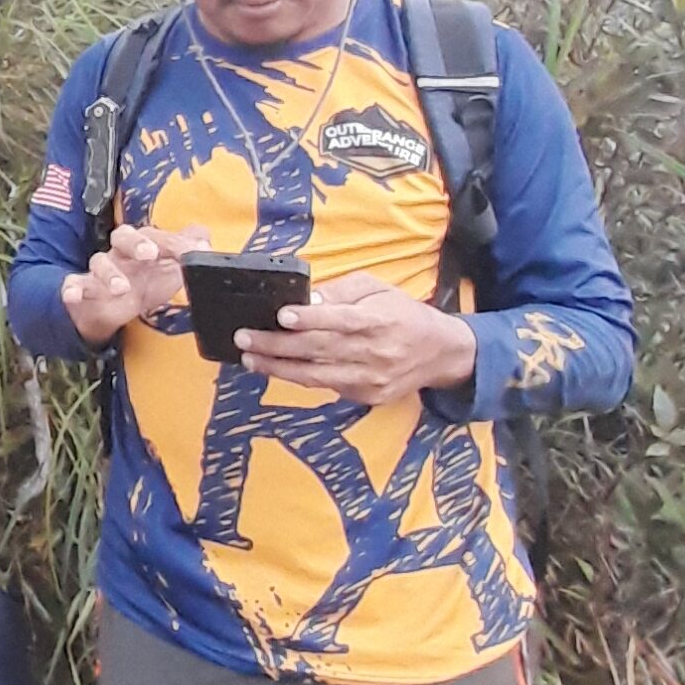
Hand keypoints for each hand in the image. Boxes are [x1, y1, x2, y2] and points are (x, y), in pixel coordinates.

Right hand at [61, 223, 211, 346]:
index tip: (192, 250)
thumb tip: (203, 236)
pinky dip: (70, 289)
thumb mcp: (169, 268)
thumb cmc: (142, 283)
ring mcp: (100, 272)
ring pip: (99, 262)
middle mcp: (120, 253)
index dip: (173, 242)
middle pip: (122, 236)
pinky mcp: (83, 290)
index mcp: (142, 245)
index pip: (156, 235)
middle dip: (136, 243)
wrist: (110, 310)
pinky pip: (72, 285)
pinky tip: (73, 295)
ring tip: (122, 288)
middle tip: (150, 254)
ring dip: (110, 274)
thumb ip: (186, 251)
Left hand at [237, 271, 477, 405]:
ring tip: (250, 359)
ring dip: (279, 368)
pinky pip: (327, 386)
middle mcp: (375, 352)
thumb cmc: (402, 313)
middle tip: (244, 338)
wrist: (440, 353)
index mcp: (379, 319)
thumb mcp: (377, 289)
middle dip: (277, 345)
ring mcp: (371, 378)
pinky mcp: (367, 396)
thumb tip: (306, 300)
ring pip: (317, 375)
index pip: (340, 320)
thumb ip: (342, 293)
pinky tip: (276, 369)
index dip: (310, 319)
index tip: (281, 316)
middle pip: (320, 350)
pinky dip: (299, 378)